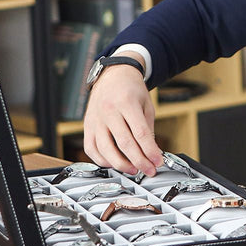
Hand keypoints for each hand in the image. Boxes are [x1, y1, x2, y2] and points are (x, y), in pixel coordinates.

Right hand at [82, 57, 163, 176]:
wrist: (113, 75)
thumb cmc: (131, 89)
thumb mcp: (146, 105)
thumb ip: (148, 128)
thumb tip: (152, 152)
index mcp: (127, 103)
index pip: (140, 133)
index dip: (151, 151)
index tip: (158, 162)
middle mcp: (109, 111)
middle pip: (124, 143)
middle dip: (139, 161)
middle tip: (149, 169)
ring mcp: (96, 119)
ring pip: (105, 149)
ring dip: (121, 164)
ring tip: (134, 169)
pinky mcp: (87, 125)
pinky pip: (91, 148)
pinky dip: (102, 160)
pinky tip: (114, 163)